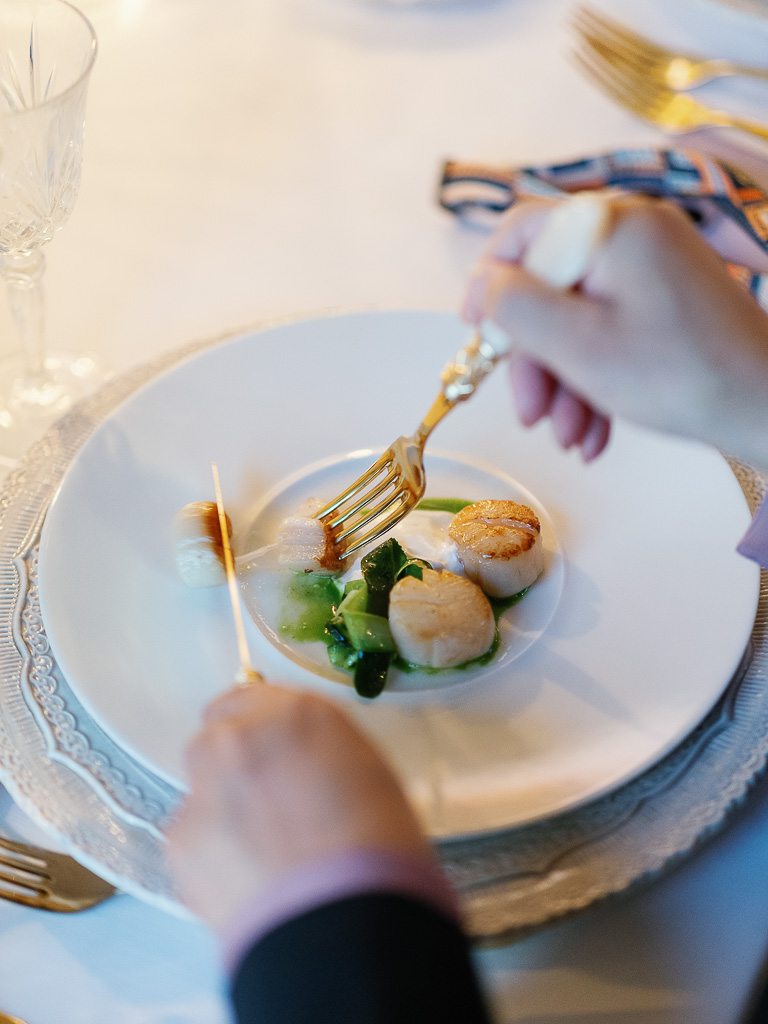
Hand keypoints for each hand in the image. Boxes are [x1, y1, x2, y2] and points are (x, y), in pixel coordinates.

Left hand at [166, 683, 431, 932]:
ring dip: (220, 805)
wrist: (340, 917)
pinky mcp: (180, 840)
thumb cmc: (379, 845)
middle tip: (266, 802)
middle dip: (234, 762)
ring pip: (200, 785)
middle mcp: (240, 738)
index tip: (269, 750)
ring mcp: (204, 787)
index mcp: (295, 713)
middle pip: (217, 736)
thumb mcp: (367, 773)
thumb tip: (305, 763)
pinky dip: (212, 853)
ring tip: (258, 850)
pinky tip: (246, 881)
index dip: (257, 726)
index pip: (251, 697)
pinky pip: (191, 835)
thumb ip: (322, 751)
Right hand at [463, 195, 767, 468]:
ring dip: (563, 381)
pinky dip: (594, 376)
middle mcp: (634, 233)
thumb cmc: (680, 376)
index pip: (523, 232)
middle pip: (550, 285)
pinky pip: (610, 326)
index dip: (488, 281)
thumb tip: (482, 283)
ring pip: (578, 315)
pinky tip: (595, 431)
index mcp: (612, 227)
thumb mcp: (576, 345)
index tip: (474, 331)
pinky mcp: (667, 296)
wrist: (766, 406)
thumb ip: (515, 306)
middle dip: (534, 358)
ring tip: (570, 437)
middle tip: (531, 414)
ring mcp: (654, 265)